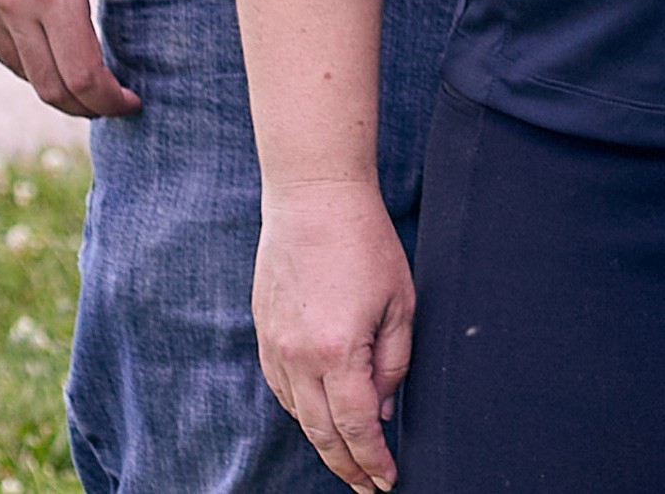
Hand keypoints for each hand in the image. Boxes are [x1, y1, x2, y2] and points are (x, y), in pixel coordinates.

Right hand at [0, 0, 142, 116]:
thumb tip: (139, 29)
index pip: (81, 74)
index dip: (109, 100)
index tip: (133, 102)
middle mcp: (8, 2)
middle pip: (46, 84)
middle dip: (83, 104)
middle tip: (112, 102)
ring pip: (18, 67)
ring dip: (52, 79)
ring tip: (86, 73)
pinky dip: (24, 54)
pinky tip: (51, 43)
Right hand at [257, 180, 415, 490]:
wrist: (313, 200)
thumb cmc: (365, 244)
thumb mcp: (400, 302)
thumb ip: (393, 362)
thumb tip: (381, 410)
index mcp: (338, 351)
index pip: (355, 427)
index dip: (373, 459)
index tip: (387, 480)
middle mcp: (299, 358)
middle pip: (322, 433)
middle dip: (347, 466)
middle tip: (368, 486)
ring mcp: (275, 348)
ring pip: (300, 414)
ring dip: (324, 442)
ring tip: (350, 459)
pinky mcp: (264, 336)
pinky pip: (283, 390)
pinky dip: (304, 410)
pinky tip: (321, 416)